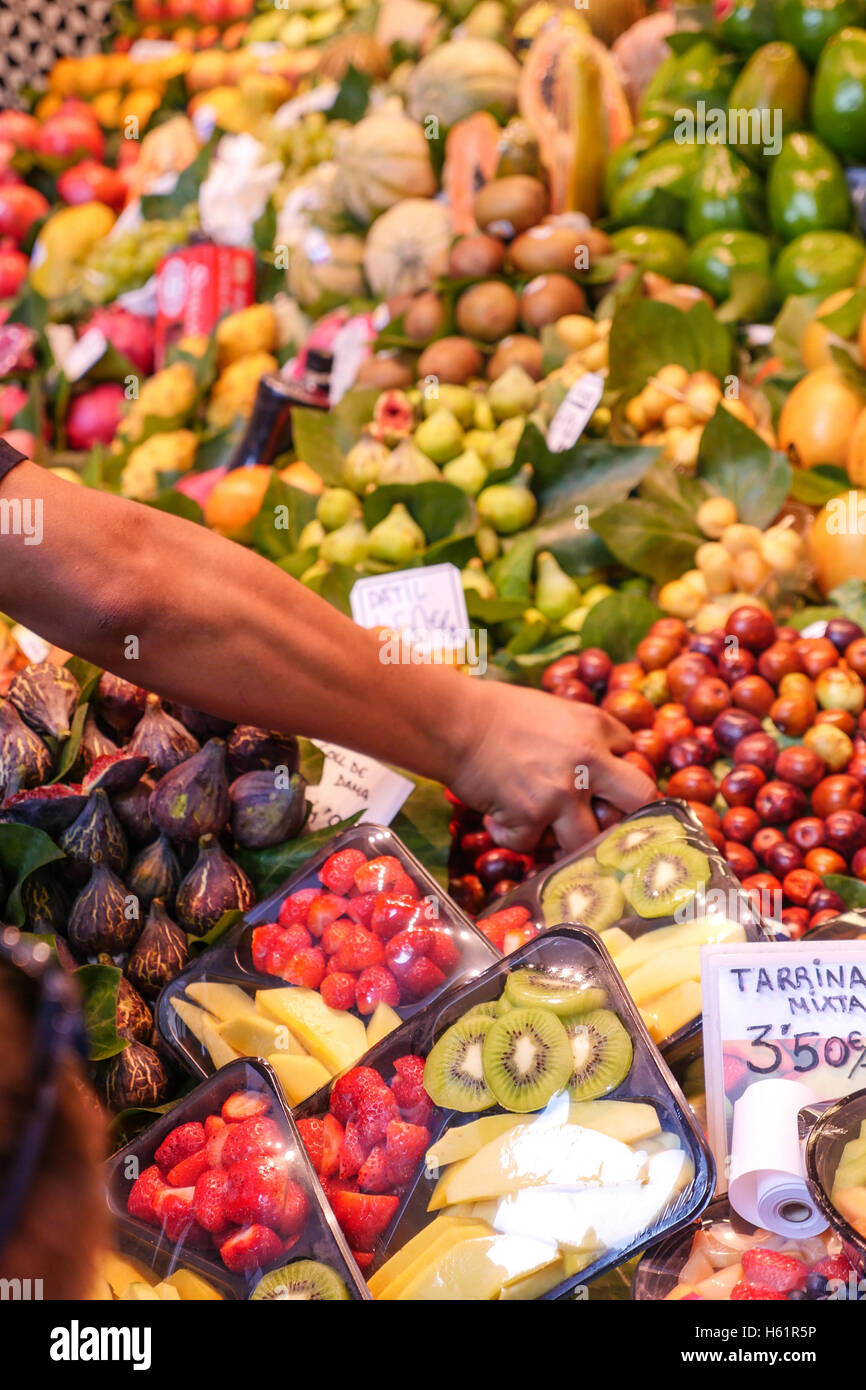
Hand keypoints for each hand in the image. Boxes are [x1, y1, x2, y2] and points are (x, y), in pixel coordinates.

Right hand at [451, 681, 657, 853]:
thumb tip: (600, 758)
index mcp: (594, 727)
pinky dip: (514, 838)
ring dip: (569, 842)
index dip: (619, 769)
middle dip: (631, 813)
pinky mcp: (530, 817)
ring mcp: (561, 794)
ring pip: (589, 840)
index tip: (608, 782)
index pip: (632, 751)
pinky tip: (499, 822)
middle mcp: (588, 761)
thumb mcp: (553, 709)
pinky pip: (532, 845)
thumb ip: (582, 733)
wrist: (454, 723)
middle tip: (611, 823)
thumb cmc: (496, 711)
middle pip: (639, 799)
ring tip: (548, 835)